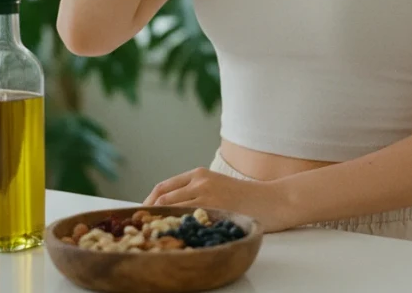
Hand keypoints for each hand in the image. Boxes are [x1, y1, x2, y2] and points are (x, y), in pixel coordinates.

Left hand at [143, 166, 294, 233]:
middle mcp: (200, 182)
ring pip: (170, 209)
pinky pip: (186, 220)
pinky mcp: (214, 209)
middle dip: (147, 214)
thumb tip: (169, 210)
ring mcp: (207, 196)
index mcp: (199, 174)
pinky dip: (173, 228)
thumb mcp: (218, 186)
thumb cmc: (245, 198)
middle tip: (139, 229)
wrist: (272, 200)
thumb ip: (196, 193)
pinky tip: (169, 238)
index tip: (139, 216)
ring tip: (148, 235)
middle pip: (162, 198)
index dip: (147, 202)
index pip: (163, 187)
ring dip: (156, 222)